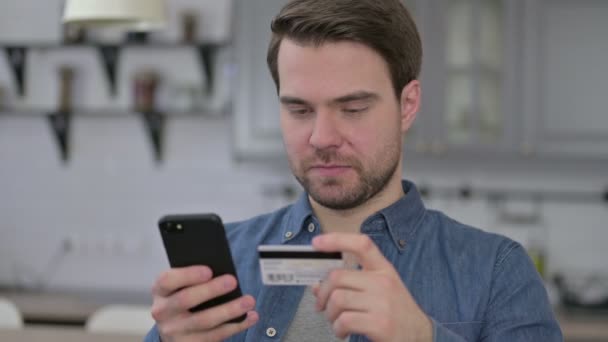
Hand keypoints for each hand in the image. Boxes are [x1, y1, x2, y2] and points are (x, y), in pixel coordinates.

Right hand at [151, 266, 258, 341]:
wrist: (175, 328)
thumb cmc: (184, 297)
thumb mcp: (181, 286)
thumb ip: (194, 278)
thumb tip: (221, 271)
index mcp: (161, 291)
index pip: (167, 280)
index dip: (188, 275)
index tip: (209, 271)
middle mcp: (163, 312)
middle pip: (186, 299)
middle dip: (211, 290)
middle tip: (233, 281)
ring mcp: (175, 331)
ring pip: (205, 321)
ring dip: (230, 310)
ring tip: (249, 301)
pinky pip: (216, 335)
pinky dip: (236, 325)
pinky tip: (250, 316)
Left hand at [312, 234, 431, 341]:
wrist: (421, 335)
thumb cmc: (395, 312)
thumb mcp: (379, 290)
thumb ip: (351, 284)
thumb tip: (317, 286)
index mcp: (384, 269)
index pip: (361, 244)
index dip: (337, 239)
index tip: (316, 243)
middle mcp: (383, 282)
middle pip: (337, 277)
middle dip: (322, 293)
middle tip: (321, 305)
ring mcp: (382, 303)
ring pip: (337, 299)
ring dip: (329, 313)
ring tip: (336, 321)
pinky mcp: (380, 324)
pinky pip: (344, 320)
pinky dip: (337, 328)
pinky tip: (343, 332)